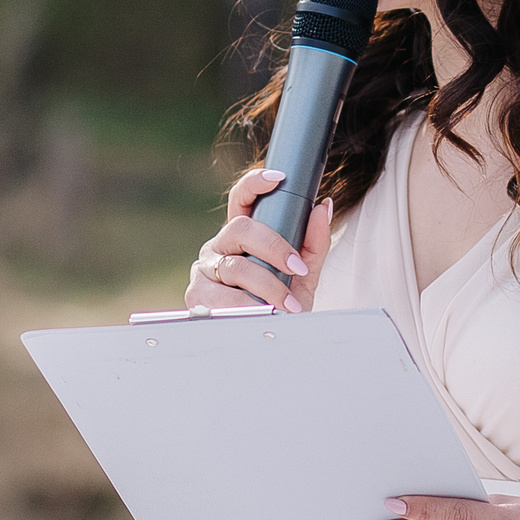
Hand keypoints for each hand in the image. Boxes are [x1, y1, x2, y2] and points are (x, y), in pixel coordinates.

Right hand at [184, 168, 334, 313]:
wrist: (271, 341)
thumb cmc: (284, 304)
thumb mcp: (304, 274)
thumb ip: (314, 242)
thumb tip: (323, 207)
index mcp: (242, 236)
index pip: (241, 199)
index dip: (254, 183)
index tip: (278, 179)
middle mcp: (220, 247)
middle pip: (239, 229)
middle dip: (273, 247)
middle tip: (296, 268)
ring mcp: (205, 271)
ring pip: (234, 266)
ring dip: (266, 286)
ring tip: (287, 305)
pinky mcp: (197, 296)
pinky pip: (222, 296)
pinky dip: (247, 307)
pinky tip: (262, 315)